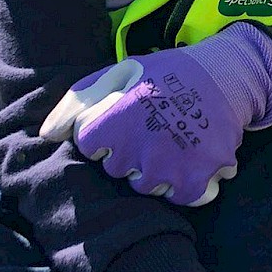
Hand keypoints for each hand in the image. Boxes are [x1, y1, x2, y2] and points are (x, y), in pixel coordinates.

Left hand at [39, 23, 271, 207]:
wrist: (226, 74)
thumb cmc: (166, 74)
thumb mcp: (118, 73)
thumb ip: (77, 103)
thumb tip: (45, 135)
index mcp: (114, 120)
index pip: (89, 146)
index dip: (106, 131)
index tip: (126, 116)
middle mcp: (138, 148)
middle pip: (117, 171)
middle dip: (131, 153)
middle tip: (153, 127)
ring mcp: (167, 168)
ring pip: (147, 188)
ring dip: (158, 170)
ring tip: (173, 141)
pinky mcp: (196, 180)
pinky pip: (181, 198)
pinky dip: (188, 183)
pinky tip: (192, 157)